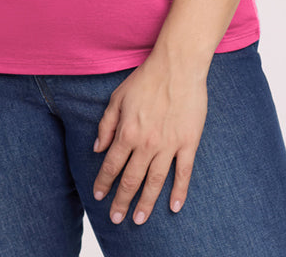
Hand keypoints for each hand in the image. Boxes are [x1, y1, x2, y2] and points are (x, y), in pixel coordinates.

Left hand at [92, 51, 207, 225]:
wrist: (177, 66)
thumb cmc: (145, 79)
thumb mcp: (117, 98)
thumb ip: (106, 125)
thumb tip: (98, 148)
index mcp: (127, 132)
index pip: (111, 165)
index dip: (104, 182)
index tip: (99, 196)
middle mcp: (146, 143)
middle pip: (131, 179)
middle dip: (122, 201)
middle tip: (116, 219)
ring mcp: (168, 145)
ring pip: (155, 182)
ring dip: (146, 203)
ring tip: (140, 219)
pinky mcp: (188, 143)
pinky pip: (183, 173)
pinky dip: (179, 191)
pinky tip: (174, 207)